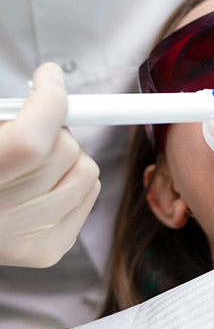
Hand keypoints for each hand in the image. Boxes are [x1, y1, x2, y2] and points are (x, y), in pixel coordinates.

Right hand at [0, 63, 100, 266]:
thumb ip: (11, 117)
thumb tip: (51, 90)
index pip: (31, 139)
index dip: (49, 100)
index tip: (49, 78)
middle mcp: (1, 218)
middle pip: (66, 150)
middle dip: (55, 130)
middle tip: (31, 131)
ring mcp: (27, 238)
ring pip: (87, 172)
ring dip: (69, 157)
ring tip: (35, 162)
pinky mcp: (48, 250)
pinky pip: (89, 194)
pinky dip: (74, 181)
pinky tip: (43, 185)